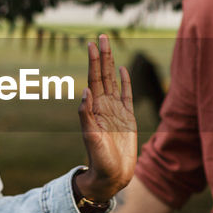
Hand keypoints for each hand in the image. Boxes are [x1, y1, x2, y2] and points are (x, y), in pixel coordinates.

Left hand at [76, 34, 135, 200]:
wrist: (112, 176)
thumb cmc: (99, 160)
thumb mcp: (91, 137)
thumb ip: (86, 115)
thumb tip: (85, 91)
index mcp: (94, 108)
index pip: (93, 79)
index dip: (93, 62)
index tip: (90, 44)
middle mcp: (104, 106)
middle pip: (103, 75)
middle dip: (102, 56)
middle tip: (101, 36)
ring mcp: (116, 111)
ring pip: (114, 81)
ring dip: (111, 63)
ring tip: (108, 46)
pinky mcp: (128, 118)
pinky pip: (126, 95)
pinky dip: (125, 81)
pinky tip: (123, 69)